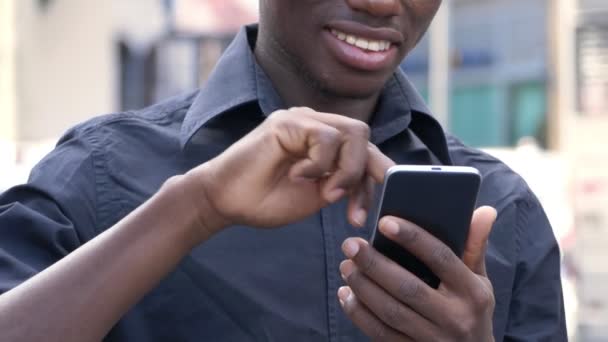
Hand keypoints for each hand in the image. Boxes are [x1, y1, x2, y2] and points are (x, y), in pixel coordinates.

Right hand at [187, 107, 394, 233]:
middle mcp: (315, 124)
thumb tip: (371, 181)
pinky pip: (325, 137)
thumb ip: (342, 182)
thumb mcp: (316, 194)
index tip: (367, 210)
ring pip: (353, 132)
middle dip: (365, 173)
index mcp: (323, 142)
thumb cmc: (264, 199)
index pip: (363, 149)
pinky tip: (298, 176)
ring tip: (325, 192)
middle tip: (346, 205)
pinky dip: (319, 164)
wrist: (223, 201)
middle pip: (363, 136)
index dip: (374, 177)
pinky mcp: (288, 121)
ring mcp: (301, 119)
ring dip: (346, 169)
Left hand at [339, 207, 496, 341]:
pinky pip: (380, 334)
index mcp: (472, 293)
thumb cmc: (472, 311)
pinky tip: (346, 294)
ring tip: (346, 266)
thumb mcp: (480, 281)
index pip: (441, 258)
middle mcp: (455, 318)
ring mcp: (432, 339)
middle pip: (408, 287)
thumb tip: (485, 210)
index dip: (412, 238)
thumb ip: (474, 246)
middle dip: (374, 264)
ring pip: (390, 311)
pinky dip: (358, 313)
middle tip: (351, 244)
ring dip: (363, 287)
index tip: (384, 222)